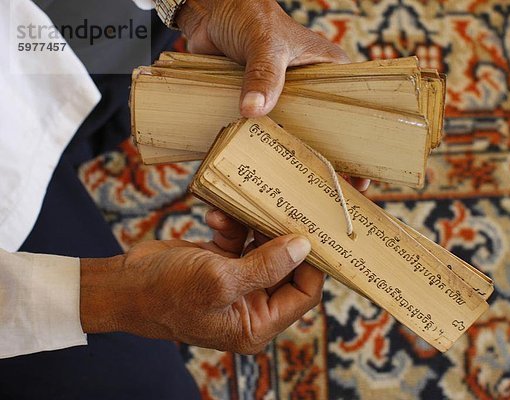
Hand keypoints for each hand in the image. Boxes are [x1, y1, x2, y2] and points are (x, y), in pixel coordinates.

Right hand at [80, 211, 322, 353]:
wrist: (122, 285)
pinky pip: (240, 239)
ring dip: (253, 225)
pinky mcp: (221, 263)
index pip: (303, 293)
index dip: (312, 264)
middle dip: (283, 237)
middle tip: (285, 206)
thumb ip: (266, 266)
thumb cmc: (165, 293)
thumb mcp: (219, 281)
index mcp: (256, 324)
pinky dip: (231, 224)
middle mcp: (251, 305)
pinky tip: (214, 216)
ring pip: (264, 248)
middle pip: (286, 267)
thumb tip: (304, 247)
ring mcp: (237, 283)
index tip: (313, 231)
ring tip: (243, 207)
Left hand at [176, 0, 370, 192]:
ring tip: (295, 193)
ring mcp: (282, 102)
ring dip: (289, 161)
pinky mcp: (256, 107)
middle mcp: (310, 92)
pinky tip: (259, 176)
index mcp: (330, 73)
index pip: (354, 115)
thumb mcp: (265, 42)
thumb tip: (253, 110)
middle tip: (326, 195)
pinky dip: (258, 151)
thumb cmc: (249, 14)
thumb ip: (263, 73)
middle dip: (325, 163)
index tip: (360, 180)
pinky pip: (260, 133)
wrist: (210, 10)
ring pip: (291, 137)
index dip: (359, 149)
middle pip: (323, 134)